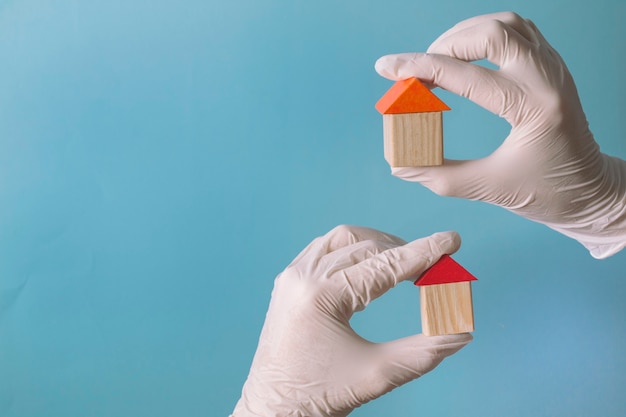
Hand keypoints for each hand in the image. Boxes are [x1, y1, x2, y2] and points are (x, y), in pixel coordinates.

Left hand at [231, 225, 470, 416]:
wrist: (272, 412)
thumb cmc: (320, 397)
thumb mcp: (378, 375)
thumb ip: (425, 350)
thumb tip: (462, 330)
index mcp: (321, 297)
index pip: (384, 266)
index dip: (423, 253)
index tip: (451, 240)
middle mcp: (302, 277)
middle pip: (364, 246)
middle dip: (404, 251)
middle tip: (434, 266)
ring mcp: (291, 277)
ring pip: (342, 240)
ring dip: (376, 245)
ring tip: (405, 261)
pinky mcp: (287, 283)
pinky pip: (323, 249)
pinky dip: (351, 251)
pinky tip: (368, 265)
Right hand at [375, 12, 625, 258]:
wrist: (591, 192)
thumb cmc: (547, 193)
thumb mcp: (489, 188)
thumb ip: (438, 175)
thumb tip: (399, 164)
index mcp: (534, 109)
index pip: (467, 76)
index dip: (420, 68)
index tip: (387, 68)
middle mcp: (549, 79)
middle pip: (491, 33)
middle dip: (445, 46)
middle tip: (418, 73)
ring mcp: (554, 69)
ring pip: (505, 24)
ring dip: (464, 36)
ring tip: (438, 62)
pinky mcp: (552, 68)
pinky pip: (517, 32)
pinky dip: (484, 37)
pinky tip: (465, 58)